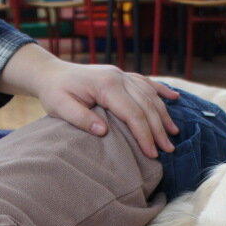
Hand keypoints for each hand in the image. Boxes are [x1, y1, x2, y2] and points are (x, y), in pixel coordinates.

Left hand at [0, 44, 179, 157]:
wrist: (50, 73)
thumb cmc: (54, 92)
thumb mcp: (61, 107)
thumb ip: (81, 118)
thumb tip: (103, 132)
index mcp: (106, 85)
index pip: (132, 113)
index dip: (144, 135)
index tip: (152, 153)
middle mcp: (118, 77)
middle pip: (146, 105)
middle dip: (158, 129)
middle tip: (168, 150)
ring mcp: (121, 74)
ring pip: (150, 95)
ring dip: (163, 114)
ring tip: (173, 134)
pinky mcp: (121, 75)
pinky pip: (146, 82)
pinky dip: (161, 91)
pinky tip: (174, 98)